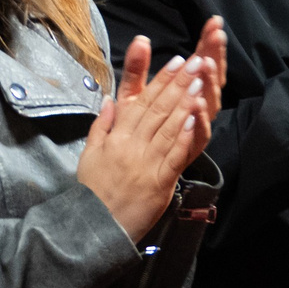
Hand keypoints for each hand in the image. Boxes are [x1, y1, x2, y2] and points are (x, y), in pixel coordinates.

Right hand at [77, 33, 216, 239]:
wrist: (95, 226)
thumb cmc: (93, 190)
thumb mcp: (89, 154)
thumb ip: (101, 126)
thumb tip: (109, 99)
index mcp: (117, 137)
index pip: (142, 102)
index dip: (160, 80)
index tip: (176, 61)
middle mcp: (133, 145)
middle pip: (159, 109)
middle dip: (178, 83)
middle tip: (196, 61)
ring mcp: (148, 163)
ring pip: (169, 127)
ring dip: (185, 103)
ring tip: (199, 81)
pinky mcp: (160, 182)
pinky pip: (174, 156)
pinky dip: (185, 137)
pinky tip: (195, 119)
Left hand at [119, 16, 228, 135]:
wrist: (135, 171)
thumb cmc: (138, 130)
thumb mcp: (133, 95)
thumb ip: (137, 68)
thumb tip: (140, 39)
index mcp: (185, 89)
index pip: (202, 59)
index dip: (208, 41)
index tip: (213, 22)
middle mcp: (197, 104)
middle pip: (211, 76)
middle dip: (214, 55)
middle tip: (217, 35)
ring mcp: (198, 124)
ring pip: (210, 102)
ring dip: (209, 83)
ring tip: (206, 64)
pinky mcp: (193, 147)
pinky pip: (200, 132)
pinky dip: (200, 119)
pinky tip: (198, 104)